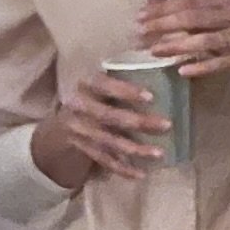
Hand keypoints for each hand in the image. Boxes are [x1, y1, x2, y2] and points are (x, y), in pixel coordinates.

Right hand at [31, 74, 173, 186]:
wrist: (63, 120)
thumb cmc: (96, 95)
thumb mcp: (103, 80)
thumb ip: (126, 72)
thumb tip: (161, 56)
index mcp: (86, 84)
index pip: (104, 85)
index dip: (126, 91)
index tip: (151, 97)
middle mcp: (78, 106)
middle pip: (109, 116)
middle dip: (139, 122)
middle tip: (167, 125)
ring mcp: (78, 130)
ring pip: (108, 141)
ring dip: (135, 149)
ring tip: (159, 154)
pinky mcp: (82, 148)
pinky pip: (103, 160)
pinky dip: (123, 168)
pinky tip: (141, 173)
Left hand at [137, 0, 229, 80]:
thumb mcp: (213, 20)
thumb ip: (184, 11)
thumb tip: (150, 1)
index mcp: (224, 1)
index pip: (188, 2)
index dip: (163, 9)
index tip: (139, 16)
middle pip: (193, 18)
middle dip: (163, 25)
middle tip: (140, 33)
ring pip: (205, 39)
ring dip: (177, 45)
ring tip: (155, 51)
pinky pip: (220, 62)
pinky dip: (200, 66)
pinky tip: (182, 70)